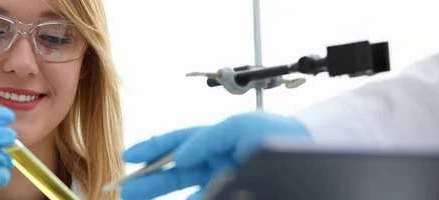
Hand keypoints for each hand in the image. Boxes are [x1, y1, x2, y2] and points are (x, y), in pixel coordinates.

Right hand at [119, 111, 310, 199]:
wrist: (312, 155)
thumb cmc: (282, 136)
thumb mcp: (241, 127)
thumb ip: (207, 138)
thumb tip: (179, 155)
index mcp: (218, 139)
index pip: (178, 143)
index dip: (152, 148)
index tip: (129, 156)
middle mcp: (218, 160)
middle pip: (176, 170)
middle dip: (150, 179)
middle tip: (125, 190)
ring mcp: (225, 180)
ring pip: (188, 190)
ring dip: (165, 194)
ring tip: (141, 199)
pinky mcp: (232, 191)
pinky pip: (205, 197)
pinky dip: (193, 199)